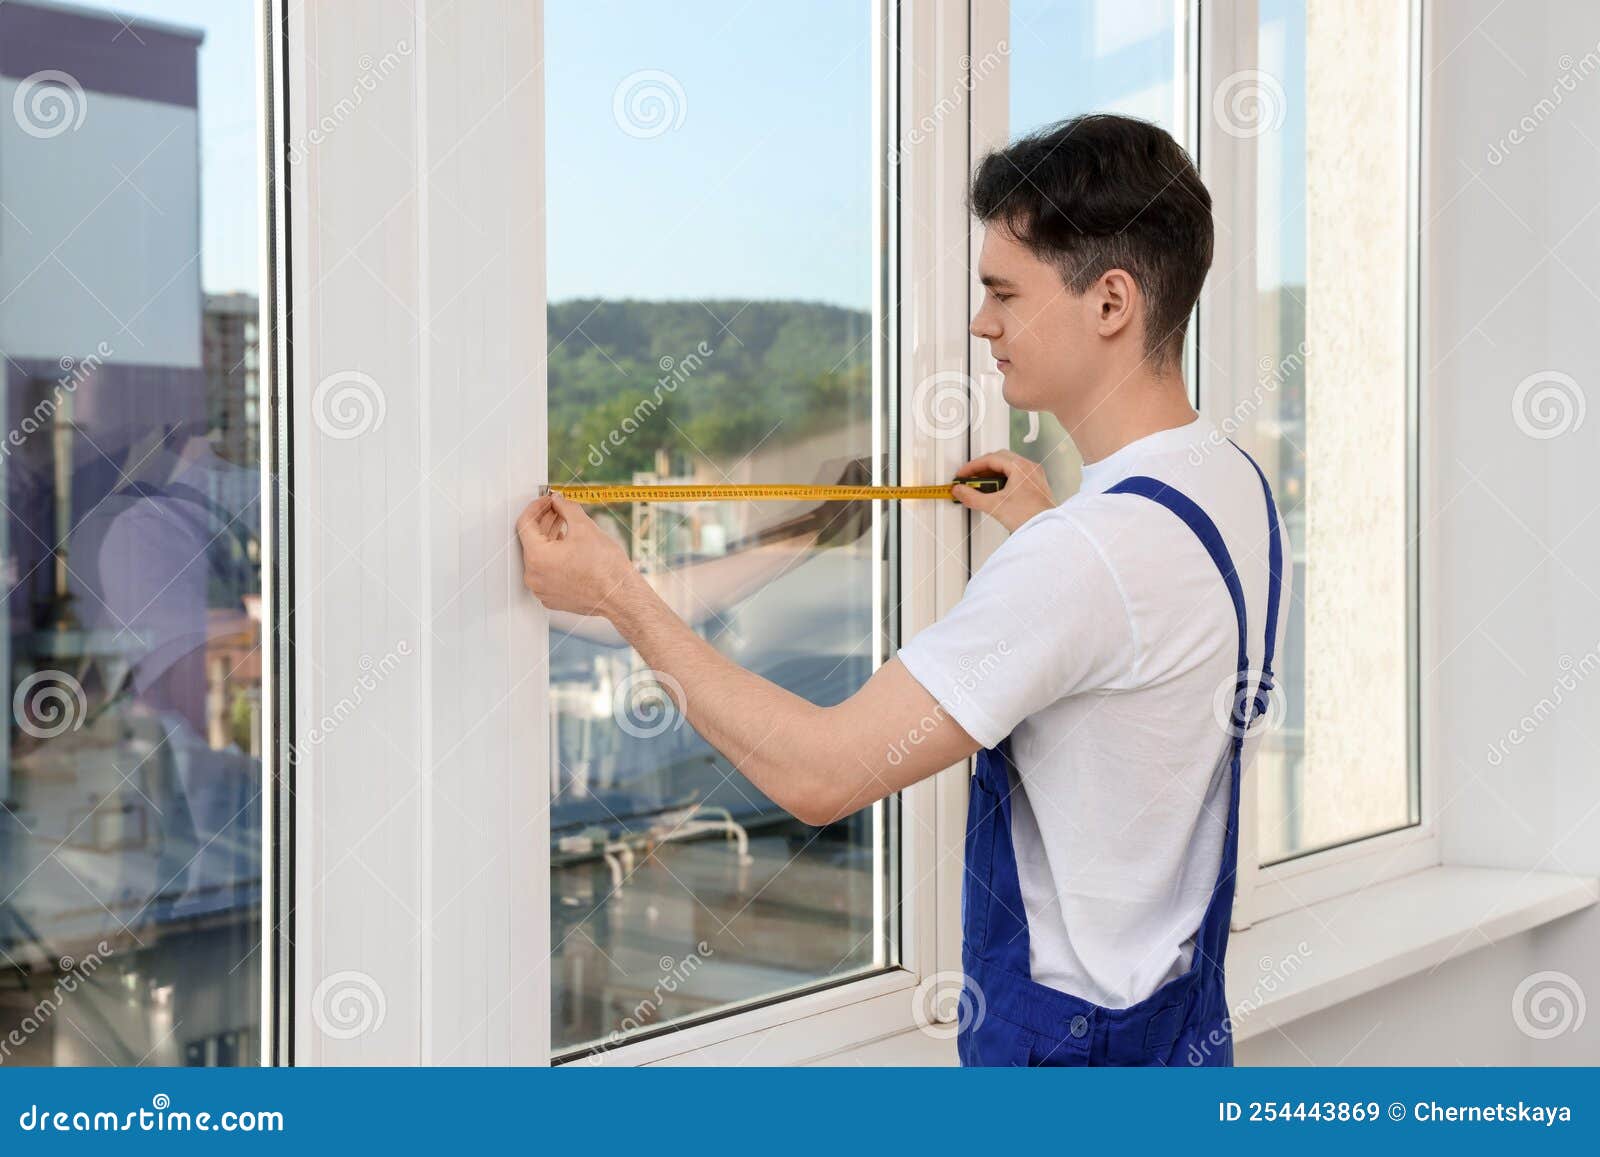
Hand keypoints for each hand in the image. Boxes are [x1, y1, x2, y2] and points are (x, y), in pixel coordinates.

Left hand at [516, 492, 637, 617]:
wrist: (621, 596)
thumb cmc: (606, 568)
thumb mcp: (584, 527)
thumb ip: (566, 507)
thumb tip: (559, 500)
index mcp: (537, 557)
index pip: (525, 524)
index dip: (536, 506)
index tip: (547, 500)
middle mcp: (534, 577)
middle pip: (531, 541)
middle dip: (545, 521)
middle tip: (558, 509)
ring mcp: (542, 590)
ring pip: (539, 558)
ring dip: (550, 539)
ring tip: (565, 525)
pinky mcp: (552, 598)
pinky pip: (547, 573)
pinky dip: (554, 558)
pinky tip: (568, 547)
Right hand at [952, 450, 1054, 532]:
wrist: (1047, 531)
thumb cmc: (1030, 517)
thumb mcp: (994, 506)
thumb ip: (972, 497)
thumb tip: (961, 491)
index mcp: (1021, 467)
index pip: (991, 459)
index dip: (973, 466)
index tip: (963, 474)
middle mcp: (1030, 468)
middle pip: (1000, 459)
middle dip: (981, 469)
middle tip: (969, 479)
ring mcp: (1035, 476)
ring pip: (1008, 467)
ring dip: (992, 475)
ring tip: (980, 487)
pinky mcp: (1036, 486)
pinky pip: (1016, 476)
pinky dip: (1002, 480)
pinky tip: (995, 492)